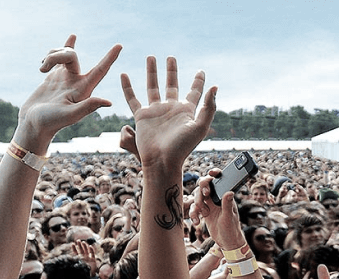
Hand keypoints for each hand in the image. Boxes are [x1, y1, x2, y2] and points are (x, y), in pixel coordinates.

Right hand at [17, 36, 120, 149]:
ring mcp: (66, 79)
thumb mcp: (70, 115)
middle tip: (43, 67)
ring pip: (63, 54)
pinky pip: (60, 58)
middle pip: (72, 55)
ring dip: (50, 55)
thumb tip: (109, 102)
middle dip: (58, 54)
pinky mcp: (54, 77)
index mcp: (84, 90)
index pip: (100, 70)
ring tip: (41, 68)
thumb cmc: (51, 122)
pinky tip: (63, 45)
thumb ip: (88, 106)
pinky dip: (56, 51)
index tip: (120, 45)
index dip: (110, 58)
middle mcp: (77, 83)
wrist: (34, 124)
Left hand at [71, 238, 97, 276]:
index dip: (74, 248)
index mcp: (79, 259)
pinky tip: (90, 246)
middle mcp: (83, 257)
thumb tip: (65, 261)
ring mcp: (88, 258)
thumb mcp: (75, 267)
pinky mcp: (93, 260)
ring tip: (83, 242)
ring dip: (85, 246)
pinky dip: (91, 250)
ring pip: (86, 250)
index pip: (76, 252)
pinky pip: (92, 254)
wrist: (88, 276)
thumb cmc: (82, 272)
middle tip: (78, 240)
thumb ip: (72, 263)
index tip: (72, 244)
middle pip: (81, 249)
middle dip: (79, 245)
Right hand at [121, 57, 215, 171]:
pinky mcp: (142, 117)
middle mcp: (171, 109)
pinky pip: (132, 99)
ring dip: (152, 72)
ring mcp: (156, 112)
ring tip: (151, 57)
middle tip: (171, 57)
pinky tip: (123, 75)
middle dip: (172, 71)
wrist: (162, 161)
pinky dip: (127, 87)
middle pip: (172, 85)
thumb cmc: (182, 147)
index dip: (198, 81)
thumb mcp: (200, 126)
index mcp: (186, 111)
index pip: (194, 92)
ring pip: (153, 87)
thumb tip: (215, 87)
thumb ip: (208, 107)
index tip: (201, 71)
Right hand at [189, 170, 243, 248]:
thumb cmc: (232, 229)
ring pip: (197, 197)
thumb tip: (230, 192)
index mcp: (225, 196)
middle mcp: (216, 198)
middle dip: (201, 190)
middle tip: (205, 195)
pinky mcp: (204, 212)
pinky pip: (194, 208)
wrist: (227, 242)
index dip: (214, 174)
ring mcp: (209, 205)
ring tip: (204, 214)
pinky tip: (197, 222)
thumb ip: (227, 205)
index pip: (219, 181)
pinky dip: (193, 214)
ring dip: (197, 204)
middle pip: (204, 186)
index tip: (211, 174)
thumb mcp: (229, 217)